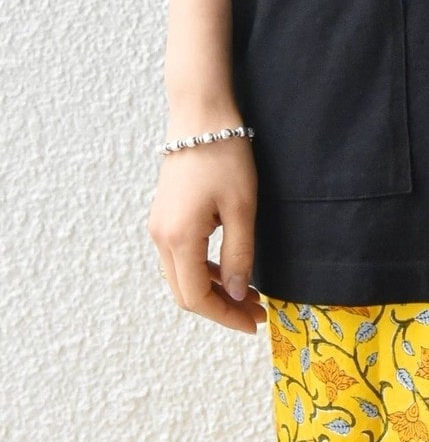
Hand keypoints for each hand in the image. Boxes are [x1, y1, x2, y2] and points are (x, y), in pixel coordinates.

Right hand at [148, 119, 266, 334]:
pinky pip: (181, 257)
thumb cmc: (225, 157)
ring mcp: (160, 227)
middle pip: (186, 293)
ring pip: (182, 276)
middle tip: (256, 312)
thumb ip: (239, 254)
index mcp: (178, 240)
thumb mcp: (242, 207)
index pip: (196, 298)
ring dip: (214, 290)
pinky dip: (204, 270)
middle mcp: (161, 238)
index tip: (254, 324)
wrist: (201, 117)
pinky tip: (230, 269)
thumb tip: (238, 294)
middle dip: (221, 307)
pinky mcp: (166, 217)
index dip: (225, 316)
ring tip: (249, 294)